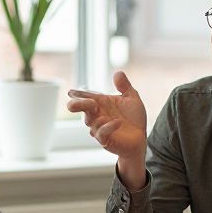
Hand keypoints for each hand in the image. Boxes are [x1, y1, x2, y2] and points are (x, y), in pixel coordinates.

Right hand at [67, 71, 147, 187]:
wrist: (140, 137)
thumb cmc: (134, 118)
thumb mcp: (132, 98)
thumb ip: (124, 86)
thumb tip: (118, 73)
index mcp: (100, 103)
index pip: (86, 96)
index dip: (77, 94)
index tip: (71, 92)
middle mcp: (97, 115)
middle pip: (81, 108)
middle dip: (76, 104)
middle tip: (74, 101)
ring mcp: (99, 128)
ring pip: (90, 121)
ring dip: (97, 118)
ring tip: (107, 116)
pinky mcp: (105, 140)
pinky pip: (101, 133)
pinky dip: (108, 127)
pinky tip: (117, 122)